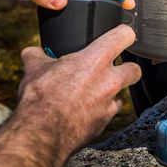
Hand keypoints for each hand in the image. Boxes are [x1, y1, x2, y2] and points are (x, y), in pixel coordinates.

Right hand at [17, 25, 140, 158]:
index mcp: (96, 59)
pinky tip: (86, 111)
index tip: (122, 35)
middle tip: (112, 70)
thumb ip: (38, 57)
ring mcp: (110, 102)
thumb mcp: (35, 70)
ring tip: (94, 92)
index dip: (124, 33)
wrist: (41, 133)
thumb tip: (31, 53)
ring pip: (122, 92)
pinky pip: (110, 112)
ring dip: (112, 92)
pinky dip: (101, 110)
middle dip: (127, 68)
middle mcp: (110, 80)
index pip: (124, 35)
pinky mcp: (105, 121)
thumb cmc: (41, 98)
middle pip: (135, 68)